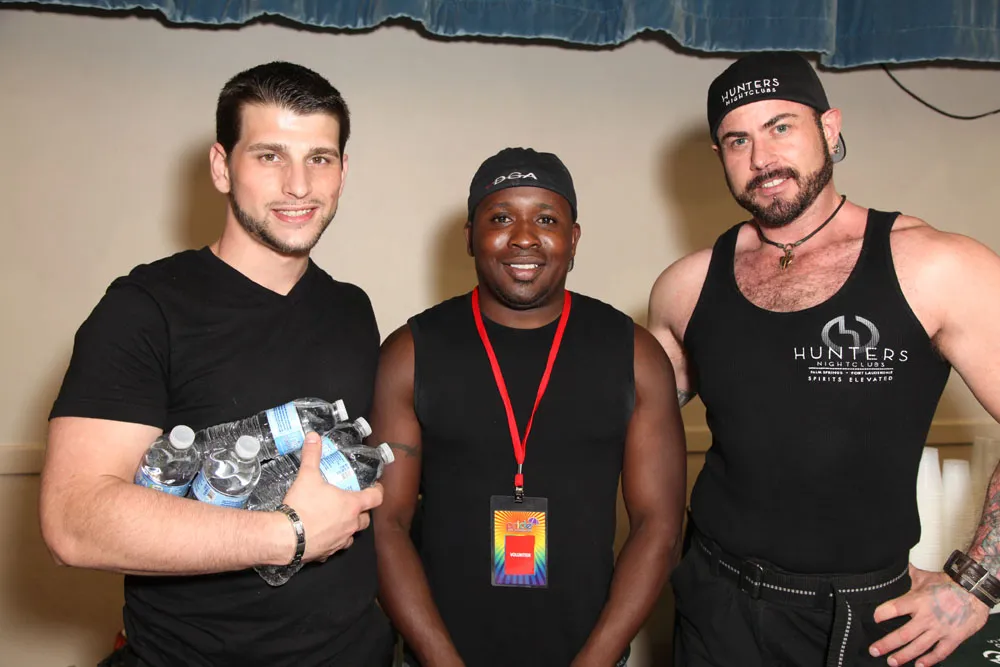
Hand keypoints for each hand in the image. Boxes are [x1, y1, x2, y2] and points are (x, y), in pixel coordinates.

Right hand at [281, 432, 383, 563]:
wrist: (285, 537)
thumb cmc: (302, 507)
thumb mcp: (307, 476)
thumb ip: (312, 455)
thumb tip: (313, 437)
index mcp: (352, 505)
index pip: (375, 498)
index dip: (377, 491)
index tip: (375, 487)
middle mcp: (350, 524)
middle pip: (366, 518)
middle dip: (362, 511)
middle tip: (354, 502)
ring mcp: (340, 541)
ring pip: (352, 534)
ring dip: (349, 527)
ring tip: (338, 519)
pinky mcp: (327, 553)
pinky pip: (336, 546)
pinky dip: (333, 540)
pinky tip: (323, 534)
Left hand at [869, 564, 988, 665]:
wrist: (974, 591)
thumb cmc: (949, 584)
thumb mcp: (924, 577)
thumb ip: (907, 575)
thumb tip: (893, 566)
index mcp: (918, 601)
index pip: (894, 608)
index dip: (882, 614)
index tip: (874, 618)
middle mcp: (927, 617)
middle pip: (903, 634)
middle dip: (886, 644)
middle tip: (874, 650)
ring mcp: (939, 630)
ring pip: (918, 647)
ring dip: (903, 656)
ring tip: (891, 662)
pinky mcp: (952, 638)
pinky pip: (940, 653)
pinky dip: (929, 661)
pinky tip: (919, 665)